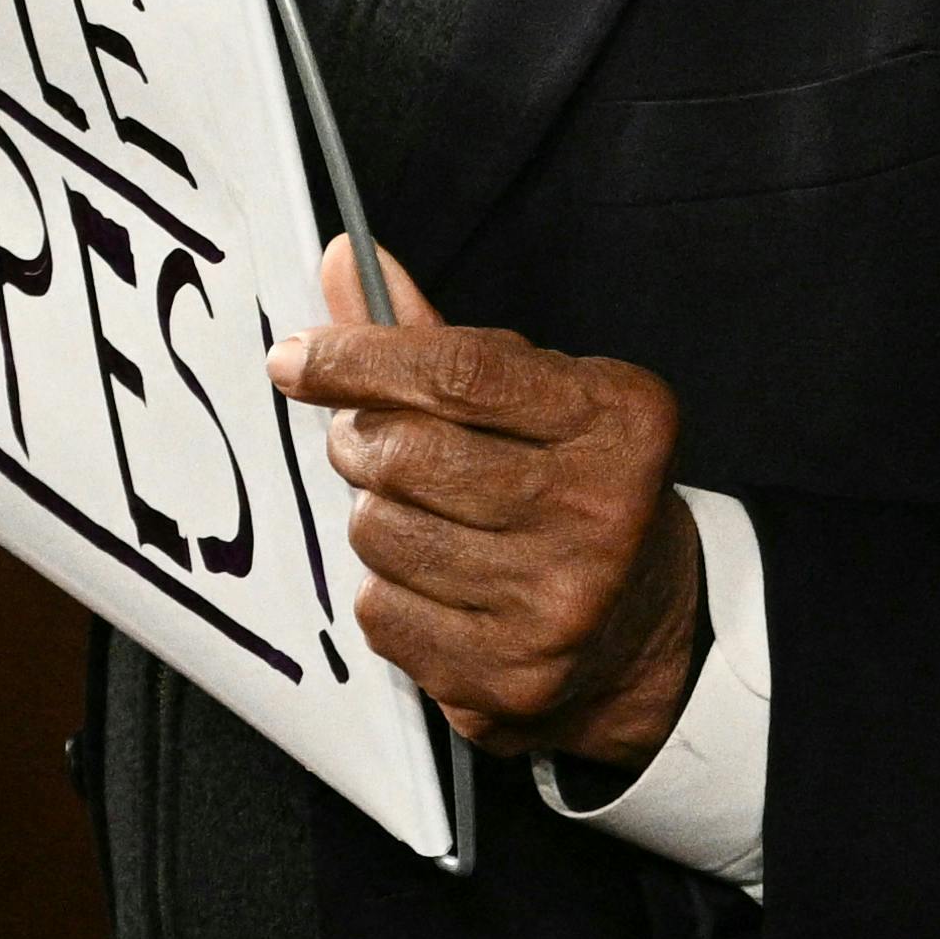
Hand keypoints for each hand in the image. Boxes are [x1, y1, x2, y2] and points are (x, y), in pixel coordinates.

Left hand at [271, 238, 705, 766]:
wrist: (645, 630)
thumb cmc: (573, 486)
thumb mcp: (538, 396)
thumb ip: (437, 338)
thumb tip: (342, 259)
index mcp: (617, 419)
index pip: (460, 373)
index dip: (359, 357)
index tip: (293, 357)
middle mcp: (600, 511)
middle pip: (406, 455)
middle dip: (360, 439)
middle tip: (367, 441)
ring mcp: (557, 605)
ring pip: (381, 534)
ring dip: (375, 516)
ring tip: (419, 516)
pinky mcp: (510, 679)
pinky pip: (381, 612)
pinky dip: (386, 590)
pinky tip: (433, 582)